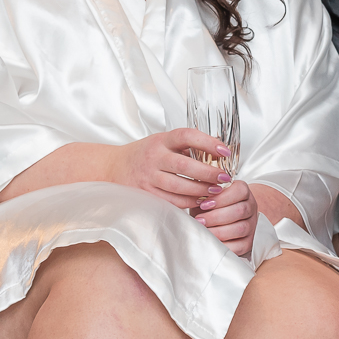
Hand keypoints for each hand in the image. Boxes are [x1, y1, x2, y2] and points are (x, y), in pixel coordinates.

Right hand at [107, 126, 229, 210]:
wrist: (114, 167)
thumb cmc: (145, 154)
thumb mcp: (163, 142)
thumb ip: (187, 145)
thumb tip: (219, 147)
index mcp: (161, 140)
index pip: (186, 136)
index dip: (207, 142)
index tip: (225, 151)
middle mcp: (154, 157)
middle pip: (184, 165)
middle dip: (208, 173)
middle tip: (224, 177)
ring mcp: (148, 177)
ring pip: (178, 186)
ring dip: (200, 190)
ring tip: (216, 191)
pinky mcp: (145, 194)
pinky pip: (171, 201)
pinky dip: (188, 202)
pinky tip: (199, 201)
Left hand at [195, 178, 258, 257]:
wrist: (219, 219)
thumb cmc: (209, 206)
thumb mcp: (206, 196)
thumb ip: (204, 193)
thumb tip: (195, 198)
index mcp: (243, 191)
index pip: (239, 191)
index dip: (221, 198)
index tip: (203, 204)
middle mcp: (251, 207)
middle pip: (240, 211)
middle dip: (216, 217)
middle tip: (200, 220)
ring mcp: (251, 225)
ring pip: (240, 228)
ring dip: (219, 231)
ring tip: (204, 231)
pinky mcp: (248, 242)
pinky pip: (240, 246)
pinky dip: (224, 245)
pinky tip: (212, 243)